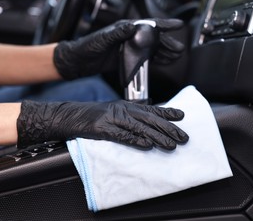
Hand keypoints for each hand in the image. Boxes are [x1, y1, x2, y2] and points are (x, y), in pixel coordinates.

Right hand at [17, 100, 188, 150]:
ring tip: (171, 145)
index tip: (182, 116)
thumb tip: (148, 111)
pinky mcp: (103, 128)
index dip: (168, 112)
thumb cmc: (92, 114)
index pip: (152, 109)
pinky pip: (122, 135)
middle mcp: (122, 110)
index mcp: (126, 106)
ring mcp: (113, 118)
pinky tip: (147, 146)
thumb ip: (131, 111)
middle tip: (184, 137)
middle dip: (169, 129)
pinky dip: (135, 141)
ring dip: (158, 137)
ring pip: (140, 128)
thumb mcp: (114, 109)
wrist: (69, 115)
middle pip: (150, 119)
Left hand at [53, 18, 184, 79]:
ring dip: (164, 52)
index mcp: (125, 28)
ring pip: (152, 48)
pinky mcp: (128, 58)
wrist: (78, 61)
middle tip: (179, 49)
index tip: (177, 24)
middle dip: (168, 43)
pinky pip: (145, 58)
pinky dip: (155, 60)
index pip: (148, 24)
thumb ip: (116, 33)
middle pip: (153, 38)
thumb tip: (131, 26)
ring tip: (175, 56)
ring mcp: (130, 47)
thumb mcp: (101, 39)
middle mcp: (130, 36)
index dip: (164, 24)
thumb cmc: (86, 47)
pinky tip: (163, 62)